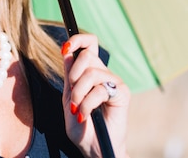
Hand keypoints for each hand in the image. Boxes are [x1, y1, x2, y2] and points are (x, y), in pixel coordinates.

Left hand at [61, 34, 130, 157]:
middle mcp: (104, 73)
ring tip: (77, 109)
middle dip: (73, 76)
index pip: (89, 45)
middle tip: (72, 97)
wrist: (93, 148)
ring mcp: (114, 82)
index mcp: (90, 72)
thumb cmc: (82, 127)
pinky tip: (84, 114)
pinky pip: (100, 89)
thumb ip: (69, 76)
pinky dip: (87, 103)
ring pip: (91, 72)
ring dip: (78, 94)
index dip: (78, 40)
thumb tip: (67, 52)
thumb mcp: (68, 98)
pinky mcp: (122, 93)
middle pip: (87, 56)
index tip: (64, 48)